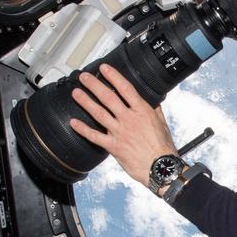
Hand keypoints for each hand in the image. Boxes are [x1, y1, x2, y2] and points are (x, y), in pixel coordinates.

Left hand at [69, 64, 176, 190]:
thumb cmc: (163, 148)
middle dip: (94, 85)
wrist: (161, 168)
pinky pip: (95, 136)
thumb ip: (155, 110)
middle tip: (83, 77)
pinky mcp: (113, 146)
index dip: (113, 76)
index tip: (104, 68)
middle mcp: (129, 119)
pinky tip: (74, 123)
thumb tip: (153, 100)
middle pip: (108, 97)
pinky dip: (83, 129)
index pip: (125, 88)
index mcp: (142, 111)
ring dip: (85, 102)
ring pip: (99, 113)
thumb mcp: (162, 124)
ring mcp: (119, 132)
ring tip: (76, 93)